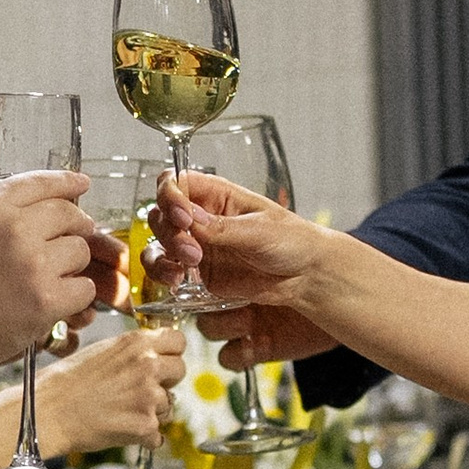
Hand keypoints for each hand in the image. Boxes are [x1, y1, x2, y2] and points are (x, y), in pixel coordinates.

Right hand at [0, 173, 117, 367]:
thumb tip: (15, 212)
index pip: (40, 183)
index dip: (67, 182)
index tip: (81, 184)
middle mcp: (15, 228)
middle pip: (68, 214)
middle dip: (78, 225)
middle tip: (79, 235)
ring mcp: (34, 263)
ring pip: (80, 250)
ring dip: (73, 264)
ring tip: (57, 276)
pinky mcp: (48, 298)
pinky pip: (84, 288)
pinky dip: (76, 297)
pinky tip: (60, 301)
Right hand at [37, 323, 184, 455]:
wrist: (49, 411)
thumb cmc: (67, 383)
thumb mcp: (103, 351)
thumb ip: (134, 352)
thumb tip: (154, 358)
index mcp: (137, 343)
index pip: (179, 341)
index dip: (170, 353)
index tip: (163, 361)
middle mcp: (148, 366)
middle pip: (181, 371)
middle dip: (166, 381)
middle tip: (142, 390)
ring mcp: (149, 397)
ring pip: (170, 405)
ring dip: (153, 411)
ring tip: (123, 411)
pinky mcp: (146, 425)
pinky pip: (158, 435)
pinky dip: (144, 437)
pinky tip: (121, 428)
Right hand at [148, 172, 335, 359]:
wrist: (308, 277)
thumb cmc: (293, 241)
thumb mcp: (260, 230)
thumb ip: (222, 227)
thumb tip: (189, 218)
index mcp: (218, 196)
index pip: (176, 183)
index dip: (170, 196)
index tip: (182, 216)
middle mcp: (202, 219)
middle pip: (160, 216)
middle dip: (169, 233)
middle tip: (192, 252)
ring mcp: (199, 248)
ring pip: (160, 247)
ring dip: (162, 259)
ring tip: (185, 270)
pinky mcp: (201, 276)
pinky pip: (172, 275)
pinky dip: (168, 279)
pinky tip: (181, 284)